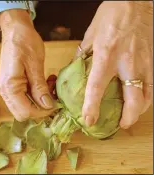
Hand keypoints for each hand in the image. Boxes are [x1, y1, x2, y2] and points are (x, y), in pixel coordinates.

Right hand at [0, 10, 53, 121]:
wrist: (15, 29)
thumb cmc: (25, 42)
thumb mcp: (35, 64)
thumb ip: (40, 87)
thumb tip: (48, 106)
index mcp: (9, 86)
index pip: (25, 112)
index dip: (42, 112)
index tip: (55, 104)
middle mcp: (6, 91)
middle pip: (24, 112)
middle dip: (41, 107)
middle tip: (54, 94)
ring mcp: (8, 88)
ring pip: (26, 105)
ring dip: (41, 99)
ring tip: (51, 84)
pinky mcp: (13, 84)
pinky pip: (26, 96)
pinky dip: (38, 93)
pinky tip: (46, 83)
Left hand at [77, 1, 152, 128]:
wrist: (135, 2)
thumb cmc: (112, 15)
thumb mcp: (91, 34)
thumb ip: (84, 54)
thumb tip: (77, 67)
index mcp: (106, 55)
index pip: (97, 87)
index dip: (92, 106)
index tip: (89, 120)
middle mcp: (126, 62)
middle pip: (132, 98)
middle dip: (127, 117)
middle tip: (120, 125)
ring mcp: (143, 62)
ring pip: (147, 95)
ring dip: (139, 110)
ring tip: (129, 117)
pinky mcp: (152, 60)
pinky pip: (152, 84)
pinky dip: (147, 97)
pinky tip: (140, 101)